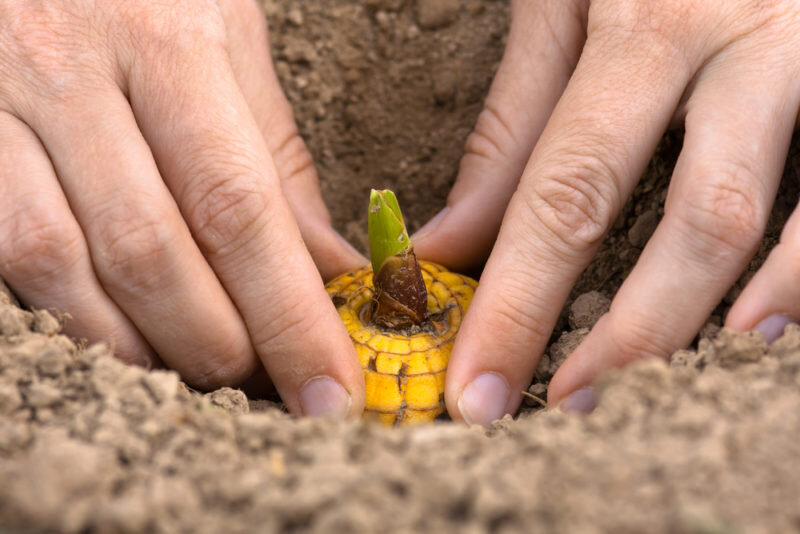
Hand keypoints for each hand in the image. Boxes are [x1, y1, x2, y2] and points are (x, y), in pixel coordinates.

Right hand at [0, 0, 366, 417]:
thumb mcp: (230, 43)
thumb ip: (278, 161)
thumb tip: (332, 271)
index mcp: (169, 40)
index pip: (239, 207)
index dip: (290, 316)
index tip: (330, 389)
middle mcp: (72, 70)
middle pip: (150, 251)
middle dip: (219, 343)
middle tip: (266, 382)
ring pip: (59, 266)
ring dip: (139, 345)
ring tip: (199, 371)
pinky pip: (0, 253)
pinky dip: (69, 316)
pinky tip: (121, 336)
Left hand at [414, 0, 799, 423]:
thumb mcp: (564, 3)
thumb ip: (514, 127)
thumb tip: (452, 245)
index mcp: (650, 20)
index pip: (565, 192)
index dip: (517, 303)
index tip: (476, 388)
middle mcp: (747, 41)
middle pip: (691, 218)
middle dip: (624, 336)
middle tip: (559, 408)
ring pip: (781, 215)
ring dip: (719, 316)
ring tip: (649, 387)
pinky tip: (762, 324)